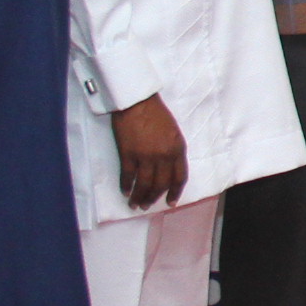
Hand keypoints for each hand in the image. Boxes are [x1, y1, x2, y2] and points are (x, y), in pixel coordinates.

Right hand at [111, 93, 189, 208]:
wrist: (137, 100)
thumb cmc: (155, 112)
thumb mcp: (173, 131)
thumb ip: (173, 149)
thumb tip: (167, 168)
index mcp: (178, 149)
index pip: (179, 177)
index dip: (175, 192)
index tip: (171, 202)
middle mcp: (164, 156)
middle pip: (161, 184)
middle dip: (154, 198)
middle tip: (147, 205)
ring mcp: (146, 156)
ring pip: (144, 184)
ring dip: (140, 197)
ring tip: (135, 204)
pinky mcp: (129, 154)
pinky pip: (128, 176)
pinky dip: (126, 186)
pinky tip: (125, 192)